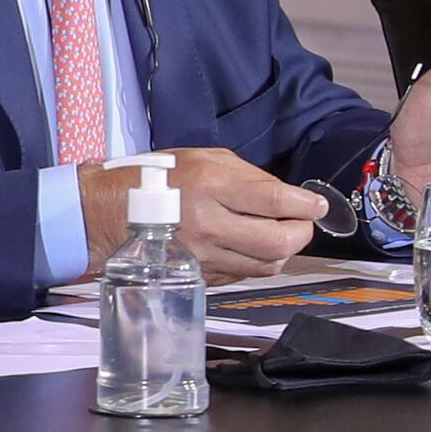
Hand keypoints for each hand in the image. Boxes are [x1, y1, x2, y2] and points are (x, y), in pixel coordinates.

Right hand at [80, 148, 326, 278]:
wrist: (111, 213)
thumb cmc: (158, 178)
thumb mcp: (203, 158)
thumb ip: (247, 175)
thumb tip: (285, 195)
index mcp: (211, 187)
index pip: (274, 199)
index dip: (305, 204)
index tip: (318, 204)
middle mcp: (210, 224)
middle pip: (278, 241)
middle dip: (301, 232)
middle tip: (303, 221)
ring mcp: (205, 255)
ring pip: (267, 264)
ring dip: (285, 250)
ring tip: (282, 234)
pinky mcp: (201, 274)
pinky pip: (245, 274)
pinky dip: (260, 262)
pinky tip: (256, 247)